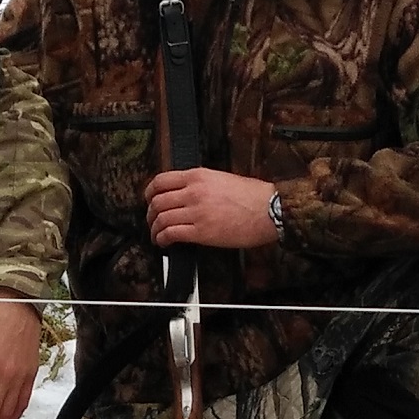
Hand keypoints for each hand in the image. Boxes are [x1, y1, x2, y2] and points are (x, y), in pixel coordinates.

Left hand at [146, 167, 282, 250]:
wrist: (269, 210)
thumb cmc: (253, 196)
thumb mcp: (222, 179)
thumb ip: (200, 184)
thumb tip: (185, 194)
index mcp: (198, 176)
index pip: (161, 181)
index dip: (149, 192)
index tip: (149, 199)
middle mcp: (193, 192)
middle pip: (157, 201)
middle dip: (150, 213)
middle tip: (152, 220)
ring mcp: (196, 212)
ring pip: (160, 218)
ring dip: (154, 229)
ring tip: (157, 235)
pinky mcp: (201, 232)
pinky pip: (171, 234)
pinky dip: (162, 239)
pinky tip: (164, 243)